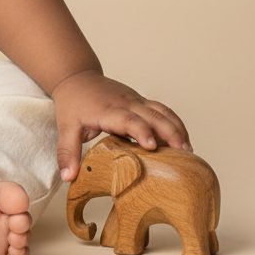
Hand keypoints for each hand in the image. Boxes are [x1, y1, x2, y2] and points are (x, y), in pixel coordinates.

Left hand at [50, 70, 190, 181]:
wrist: (77, 77)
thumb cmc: (73, 103)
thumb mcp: (65, 126)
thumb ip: (67, 152)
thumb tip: (68, 177)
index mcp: (107, 110)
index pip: (127, 118)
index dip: (141, 131)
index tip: (152, 146)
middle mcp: (125, 103)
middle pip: (152, 114)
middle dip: (169, 132)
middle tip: (184, 153)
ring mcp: (135, 100)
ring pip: (161, 111)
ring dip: (176, 128)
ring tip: (189, 151)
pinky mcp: (141, 101)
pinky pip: (162, 110)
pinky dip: (175, 123)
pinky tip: (183, 140)